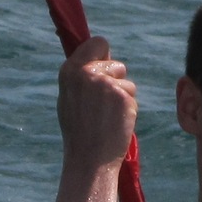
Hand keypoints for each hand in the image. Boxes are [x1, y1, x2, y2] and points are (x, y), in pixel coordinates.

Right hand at [57, 35, 138, 172]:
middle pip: (117, 63)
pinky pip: (132, 94)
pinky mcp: (121, 94)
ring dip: (123, 96)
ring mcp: (104, 83)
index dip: (104, 55)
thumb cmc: (80, 132)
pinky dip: (128, 107)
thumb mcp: (70, 98)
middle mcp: (86, 72)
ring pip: (126, 80)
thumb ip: (82, 76)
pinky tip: (115, 121)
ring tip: (107, 116)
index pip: (97, 42)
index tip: (105, 70)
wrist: (89, 159)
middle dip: (116, 80)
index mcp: (70, 70)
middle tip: (104, 104)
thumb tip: (99, 57)